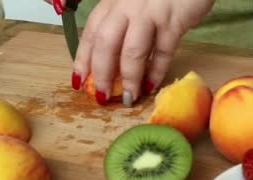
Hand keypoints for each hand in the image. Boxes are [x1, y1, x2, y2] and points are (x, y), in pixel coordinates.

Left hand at [70, 0, 213, 105]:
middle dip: (101, 73)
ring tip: (128, 97)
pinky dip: (157, 71)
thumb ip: (123, 23)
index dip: (83, 59)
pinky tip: (152, 85)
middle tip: (102, 97)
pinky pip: (162, 51)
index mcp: (114, 2)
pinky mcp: (173, 20)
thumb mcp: (135, 2)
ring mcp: (150, 12)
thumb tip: (114, 60)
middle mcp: (127, 5)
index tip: (79, 81)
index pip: (91, 32)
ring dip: (129, 78)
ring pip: (132, 50)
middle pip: (106, 43)